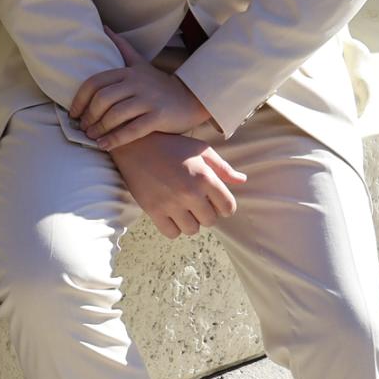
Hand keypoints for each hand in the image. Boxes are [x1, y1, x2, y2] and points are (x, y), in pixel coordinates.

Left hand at [69, 26, 214, 148]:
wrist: (191, 98)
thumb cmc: (158, 83)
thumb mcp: (140, 62)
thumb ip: (121, 46)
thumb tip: (104, 27)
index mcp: (127, 71)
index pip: (95, 82)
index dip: (80, 99)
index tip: (73, 113)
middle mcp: (136, 83)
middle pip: (103, 99)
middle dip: (89, 116)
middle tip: (83, 128)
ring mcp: (148, 99)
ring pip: (115, 115)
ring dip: (99, 128)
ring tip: (92, 137)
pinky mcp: (158, 116)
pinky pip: (132, 130)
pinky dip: (115, 139)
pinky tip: (105, 145)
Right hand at [107, 132, 246, 238]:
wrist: (135, 144)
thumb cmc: (171, 145)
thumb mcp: (200, 149)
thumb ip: (223, 167)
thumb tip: (242, 181)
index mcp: (204, 177)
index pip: (228, 208)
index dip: (224, 205)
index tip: (215, 200)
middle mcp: (189, 192)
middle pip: (210, 221)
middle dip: (207, 212)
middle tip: (197, 201)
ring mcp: (170, 203)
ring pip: (192, 230)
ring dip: (191, 221)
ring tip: (183, 207)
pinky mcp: (153, 210)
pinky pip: (172, 233)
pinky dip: (174, 227)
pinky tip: (171, 213)